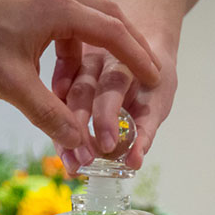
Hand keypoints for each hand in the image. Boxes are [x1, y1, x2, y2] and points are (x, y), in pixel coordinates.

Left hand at [0, 0, 160, 149]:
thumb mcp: (13, 85)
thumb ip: (50, 114)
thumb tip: (79, 144)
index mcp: (58, 9)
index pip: (113, 33)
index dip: (137, 57)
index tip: (155, 76)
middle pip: (108, 17)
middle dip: (128, 46)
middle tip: (144, 71)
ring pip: (85, 18)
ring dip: (96, 49)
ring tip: (103, 80)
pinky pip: (62, 20)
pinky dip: (71, 45)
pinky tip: (64, 72)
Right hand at [52, 41, 177, 171]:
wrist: (146, 51)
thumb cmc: (153, 81)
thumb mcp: (158, 102)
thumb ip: (145, 131)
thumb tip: (133, 161)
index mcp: (123, 60)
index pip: (111, 87)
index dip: (107, 117)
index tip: (107, 146)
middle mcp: (95, 60)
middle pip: (81, 93)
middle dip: (79, 129)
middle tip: (82, 161)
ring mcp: (76, 68)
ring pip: (63, 100)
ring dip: (64, 133)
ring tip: (70, 163)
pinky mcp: (65, 79)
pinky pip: (56, 103)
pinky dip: (56, 126)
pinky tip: (61, 149)